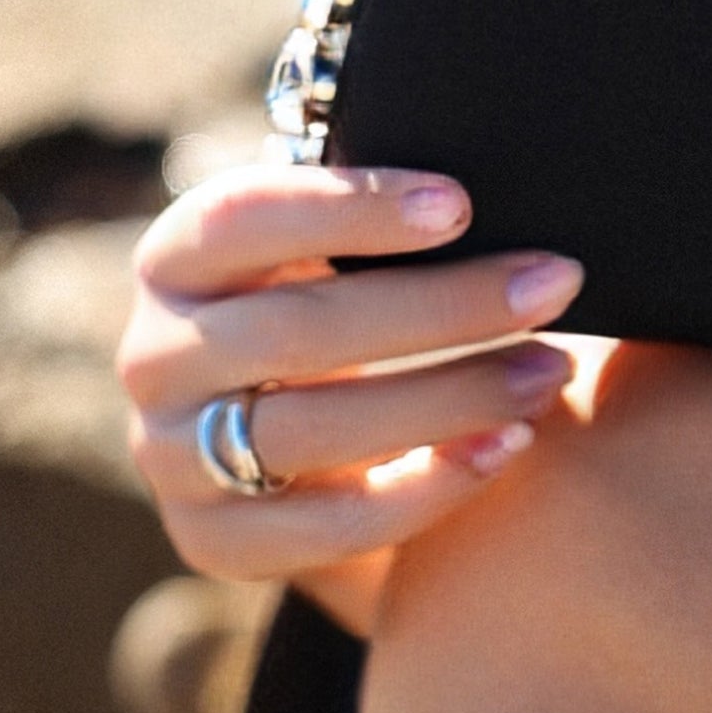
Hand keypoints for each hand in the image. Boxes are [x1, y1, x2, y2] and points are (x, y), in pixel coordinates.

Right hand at [119, 165, 584, 607]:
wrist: (305, 459)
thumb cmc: (347, 315)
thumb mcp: (340, 256)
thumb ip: (389, 222)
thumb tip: (515, 172)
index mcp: (178, 258)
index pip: (242, 217)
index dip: (349, 209)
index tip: (463, 204)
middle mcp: (155, 355)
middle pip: (296, 331)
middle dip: (443, 307)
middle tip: (556, 284)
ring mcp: (170, 456)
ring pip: (309, 429)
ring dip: (449, 398)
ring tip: (550, 371)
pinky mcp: (211, 540)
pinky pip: (323, 526)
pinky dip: (425, 489)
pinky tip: (509, 447)